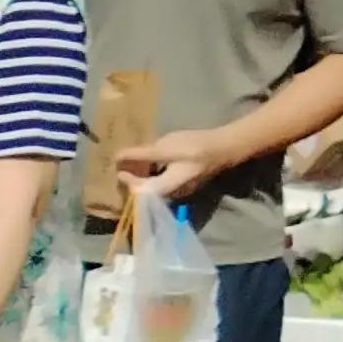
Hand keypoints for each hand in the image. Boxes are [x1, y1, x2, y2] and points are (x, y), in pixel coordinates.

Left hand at [115, 129, 237, 199]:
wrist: (225, 147)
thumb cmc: (195, 148)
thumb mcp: (165, 148)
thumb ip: (141, 155)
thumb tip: (117, 158)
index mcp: (163, 189)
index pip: (138, 191)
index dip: (127, 180)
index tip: (118, 168)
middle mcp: (171, 194)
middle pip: (146, 192)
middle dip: (135, 179)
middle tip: (126, 165)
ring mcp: (181, 190)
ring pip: (156, 188)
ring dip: (145, 177)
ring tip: (139, 163)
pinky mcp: (188, 182)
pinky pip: (165, 183)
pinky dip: (156, 174)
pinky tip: (157, 162)